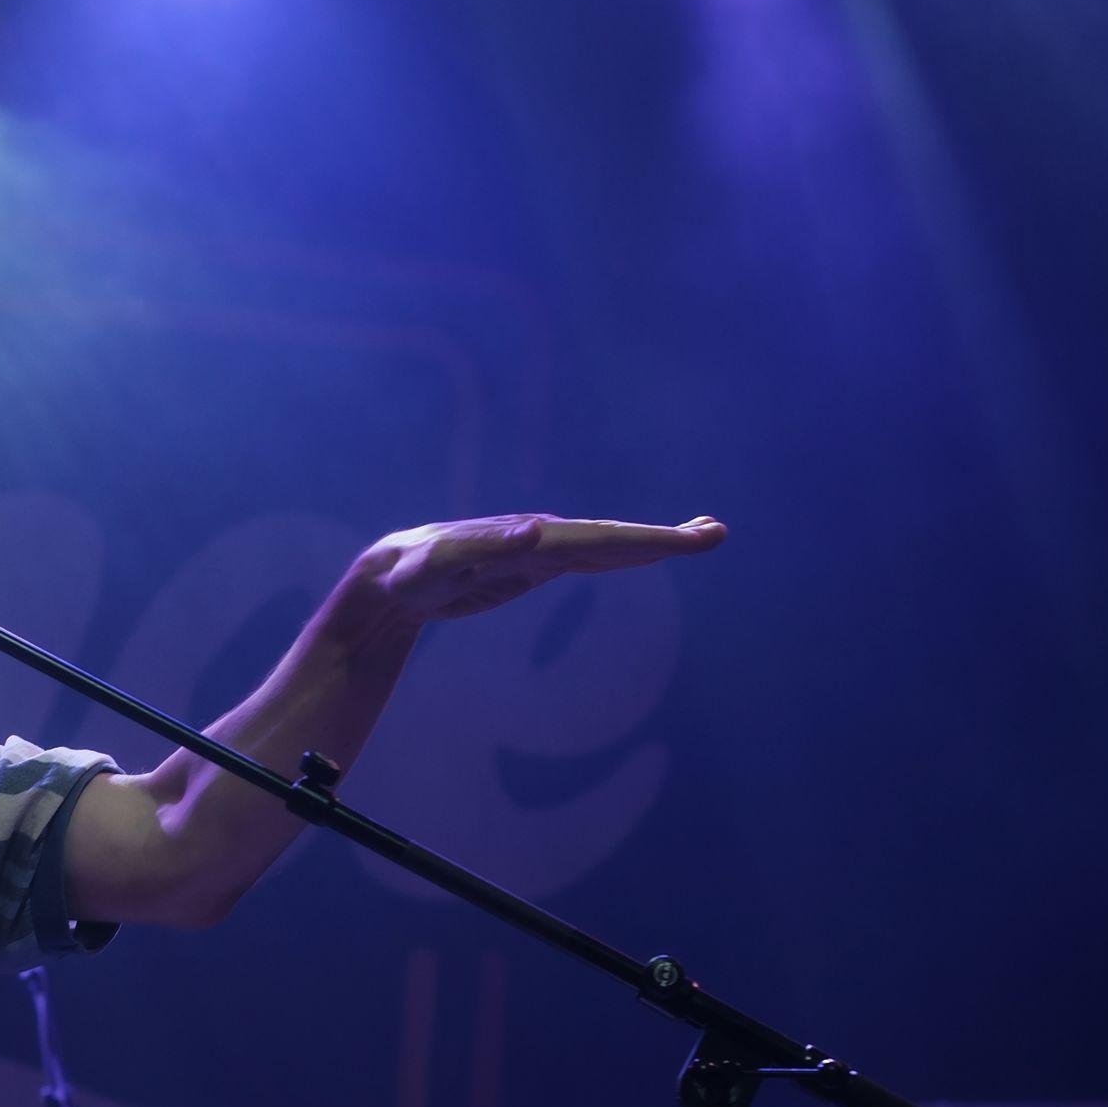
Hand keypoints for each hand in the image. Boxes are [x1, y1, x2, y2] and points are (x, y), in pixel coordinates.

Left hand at [362, 513, 726, 625]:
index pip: (600, 540)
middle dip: (666, 538)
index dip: (647, 540)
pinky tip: (647, 555)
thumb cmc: (409, 570)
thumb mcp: (440, 564)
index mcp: (531, 538)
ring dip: (654, 542)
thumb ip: (487, 548)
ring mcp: (543, 550)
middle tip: (717, 533)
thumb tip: (539, 530)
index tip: (690, 540)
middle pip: (615, 538)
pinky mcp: (536, 564)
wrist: (390, 575)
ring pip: (609, 545)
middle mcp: (544, 537)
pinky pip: (591, 558)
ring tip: (701, 536)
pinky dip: (625, 555)